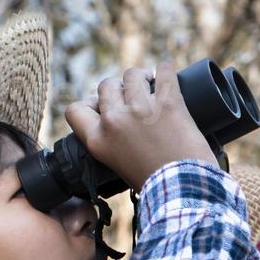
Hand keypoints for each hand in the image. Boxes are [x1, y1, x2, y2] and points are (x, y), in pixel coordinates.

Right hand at [64, 63, 215, 189]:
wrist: (184, 189)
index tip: (103, 105)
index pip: (75, 109)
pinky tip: (166, 74)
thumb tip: (112, 124)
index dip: (89, 103)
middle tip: (134, 96)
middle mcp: (114, 121)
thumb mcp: (118, 166)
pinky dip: (165, 71)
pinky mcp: (168, 102)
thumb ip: (110, 143)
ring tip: (151, 85)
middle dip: (119, 88)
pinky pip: (163, 71)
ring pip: (132, 75)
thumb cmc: (155, 184)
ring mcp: (140, 109)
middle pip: (106, 86)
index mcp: (98, 140)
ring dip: (141, 78)